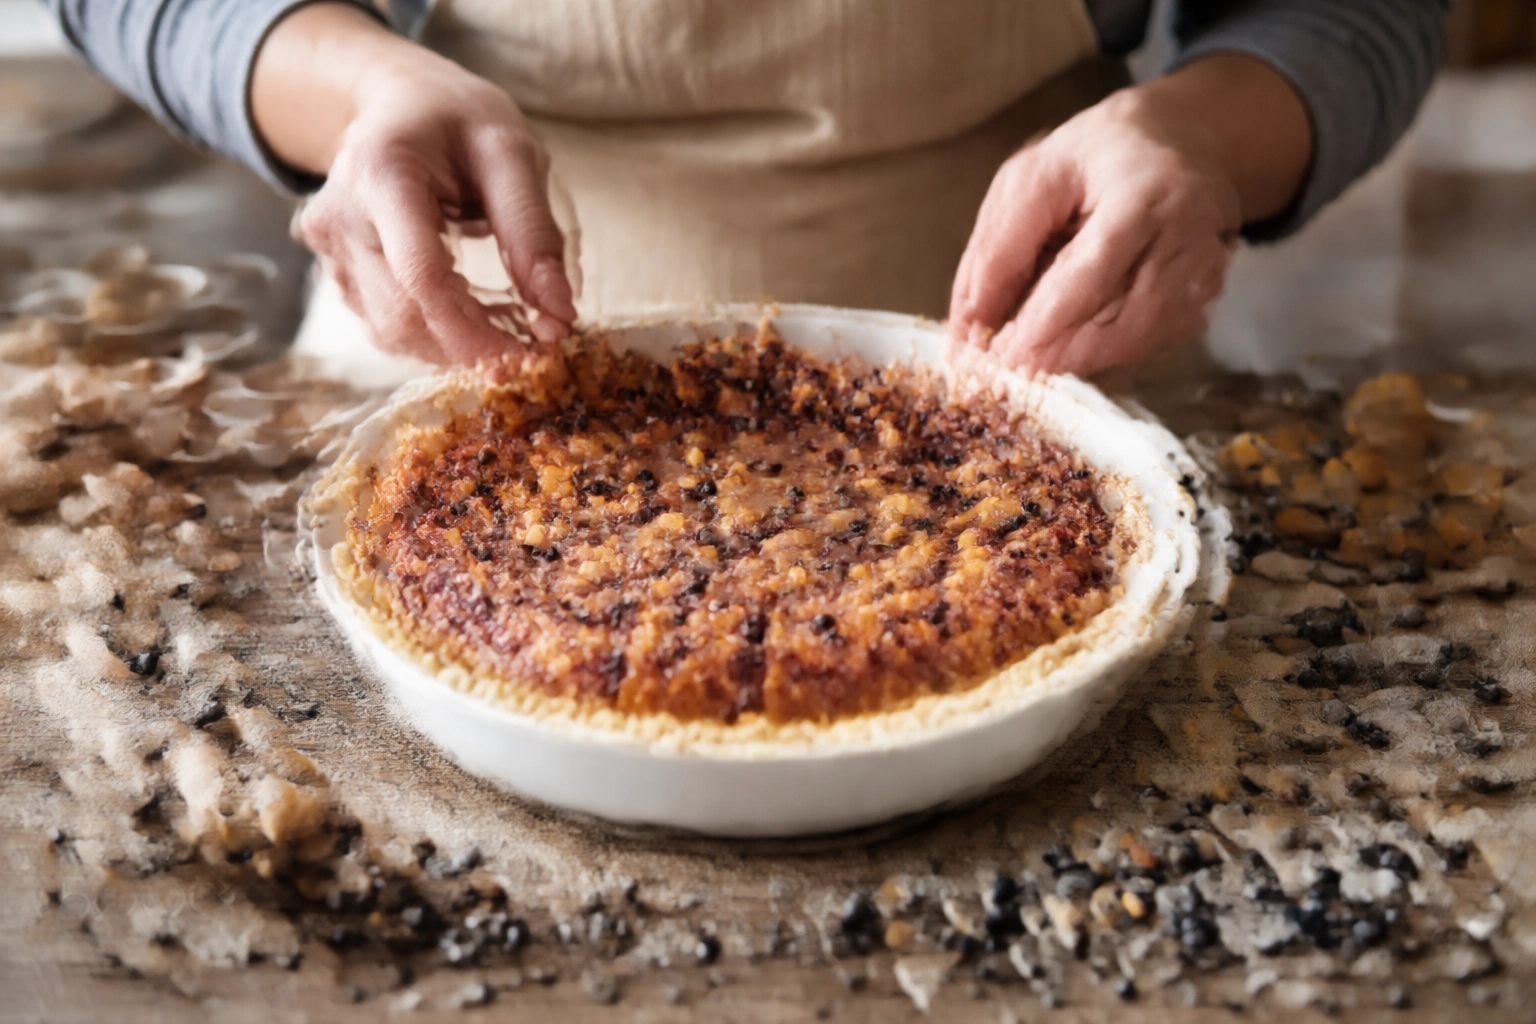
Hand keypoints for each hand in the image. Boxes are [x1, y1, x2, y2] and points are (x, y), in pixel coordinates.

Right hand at [253, 3, 574, 363]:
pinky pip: (384, 325)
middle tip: (528, 350)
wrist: (397, 103)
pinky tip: (469, 315)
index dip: (476, 331)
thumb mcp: (512, 154)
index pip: (422, 277)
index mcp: (381, 175)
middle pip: (403, 315)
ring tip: (504, 329)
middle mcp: (340, 218)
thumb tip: (558, 316)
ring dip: (453, 347)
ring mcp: (331, 250)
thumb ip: (534, 233)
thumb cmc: (458, 119)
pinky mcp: (336, 272)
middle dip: (470, 346)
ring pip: (390, 331)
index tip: (528, 356)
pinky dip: (433, 335)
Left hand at [948, 54, 1310, 378]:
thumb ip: (998, 249)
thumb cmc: (1092, 158)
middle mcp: (1189, 240)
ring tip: (1028, 360)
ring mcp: (1205, 278)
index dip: (1044, 323)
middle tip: (1003, 371)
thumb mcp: (1029, 179)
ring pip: (1134, 347)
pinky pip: (1145, 351)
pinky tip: (1068, 347)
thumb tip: (969, 327)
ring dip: (1077, 363)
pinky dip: (1100, 359)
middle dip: (1057, 356)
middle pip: (1122, 324)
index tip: (999, 357)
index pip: (1093, 272)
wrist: (1175, 142)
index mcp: (1145, 195)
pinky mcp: (1203, 304)